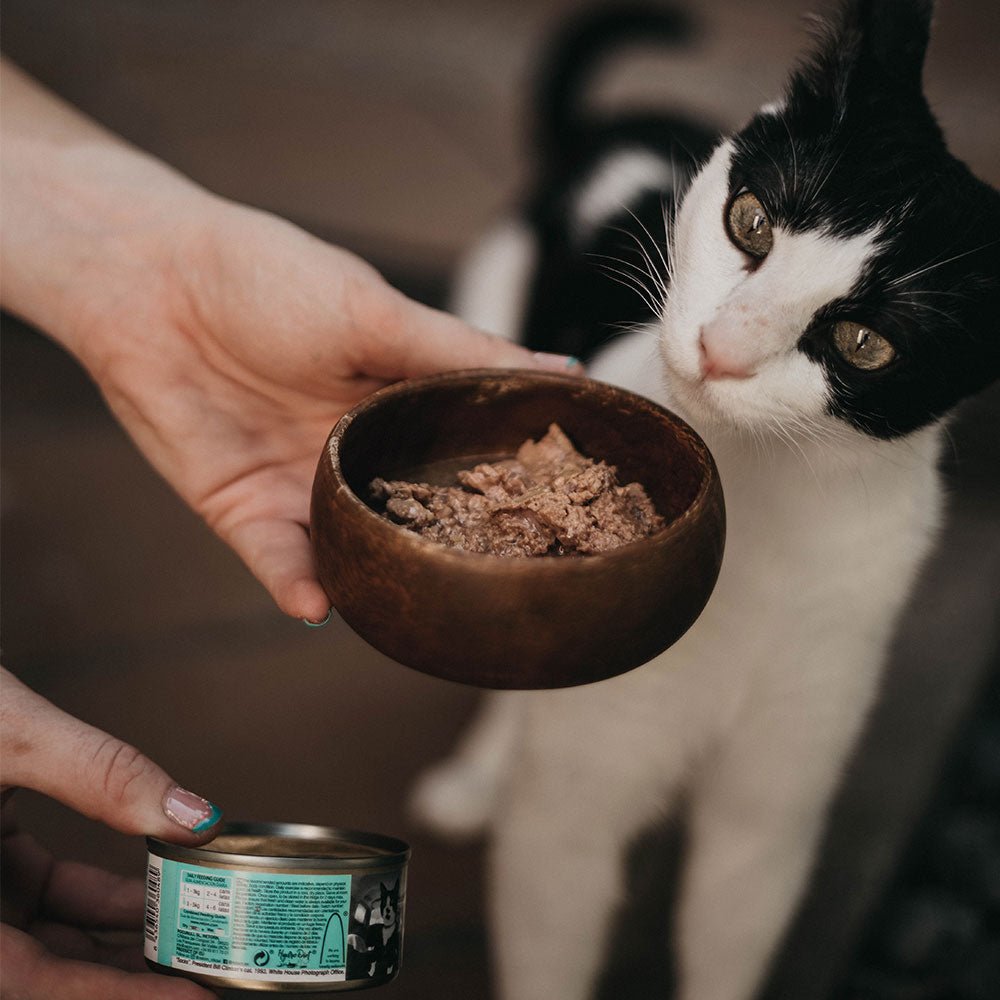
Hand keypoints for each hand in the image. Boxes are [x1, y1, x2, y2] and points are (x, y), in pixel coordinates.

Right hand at [0, 668, 221, 999]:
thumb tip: (192, 814)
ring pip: (51, 940)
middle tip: (211, 962)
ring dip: (122, 932)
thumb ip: (100, 772)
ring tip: (199, 922)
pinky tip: (157, 881)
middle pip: (48, 971)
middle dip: (129, 971)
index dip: (117, 999)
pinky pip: (45, 900)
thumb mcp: (8, 733)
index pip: (36, 984)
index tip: (193, 999)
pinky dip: (100, 896)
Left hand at [75, 199, 576, 621]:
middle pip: (415, 513)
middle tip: (500, 589)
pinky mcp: (244, 509)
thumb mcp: (379, 312)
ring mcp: (304, 485)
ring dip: (379, 578)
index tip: (556, 522)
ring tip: (421, 611)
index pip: (467, 456)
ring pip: (354, 547)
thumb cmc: (270, 276)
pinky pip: (278, 558)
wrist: (148, 280)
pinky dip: (297, 583)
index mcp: (400, 402)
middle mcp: (359, 451)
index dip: (506, 487)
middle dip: (450, 549)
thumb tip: (565, 371)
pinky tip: (320, 602)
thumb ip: (462, 355)